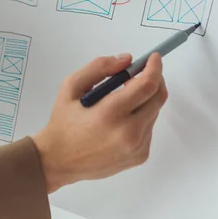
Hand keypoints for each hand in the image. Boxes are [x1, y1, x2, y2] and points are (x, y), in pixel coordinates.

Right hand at [32, 53, 167, 192]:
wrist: (59, 161)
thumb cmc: (63, 122)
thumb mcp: (71, 86)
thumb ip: (99, 68)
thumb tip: (127, 60)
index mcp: (109, 114)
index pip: (146, 85)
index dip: (154, 67)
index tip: (154, 58)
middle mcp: (128, 132)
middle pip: (157, 97)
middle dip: (154, 79)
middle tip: (140, 72)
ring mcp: (136, 147)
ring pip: (154, 112)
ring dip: (145, 99)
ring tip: (121, 100)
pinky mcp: (139, 156)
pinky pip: (149, 127)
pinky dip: (141, 116)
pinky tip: (120, 119)